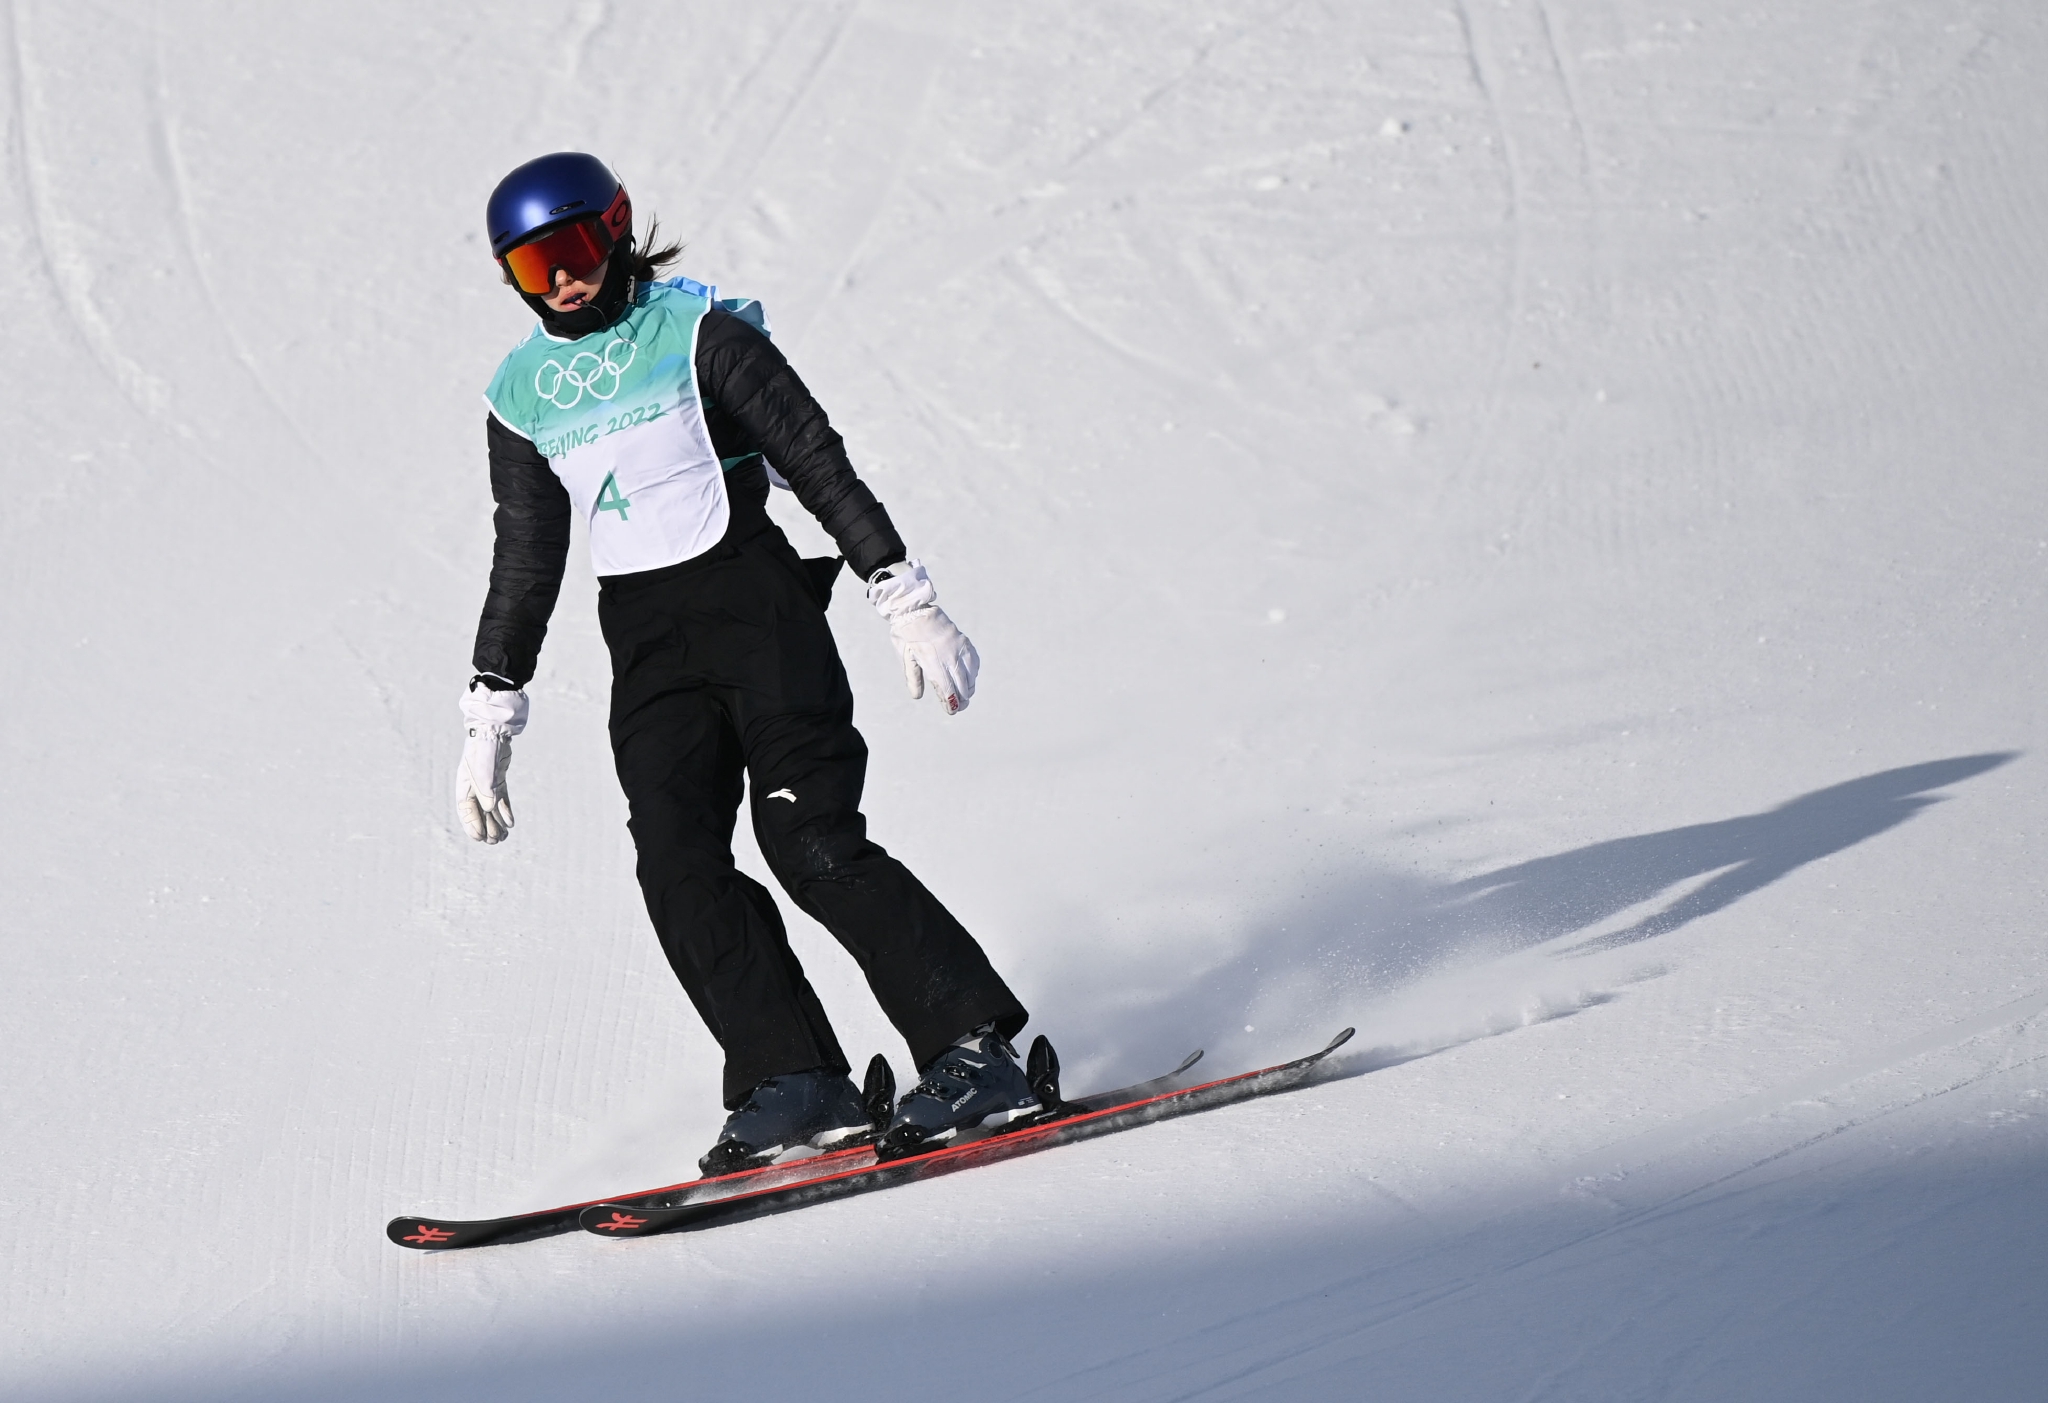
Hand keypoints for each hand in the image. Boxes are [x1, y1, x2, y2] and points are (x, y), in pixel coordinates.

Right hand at [457, 680, 527, 841]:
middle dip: (487, 828)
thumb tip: (490, 808)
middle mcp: (474, 787)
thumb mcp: (484, 770)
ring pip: (491, 809)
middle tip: (495, 842)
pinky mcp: (498, 780)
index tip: (481, 838)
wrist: (494, 731)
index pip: (466, 811)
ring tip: (504, 837)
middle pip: (479, 813)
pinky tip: (511, 823)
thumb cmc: (485, 749)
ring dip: (497, 823)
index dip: (472, 826)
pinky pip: (502, 799)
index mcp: (465, 786)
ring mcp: (487, 784)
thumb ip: (486, 789)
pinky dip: (506, 811)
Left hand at [867, 560, 978, 714]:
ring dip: (969, 688)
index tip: (952, 711)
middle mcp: (949, 657)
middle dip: (962, 700)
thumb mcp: (905, 658)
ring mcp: (959, 648)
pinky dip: (973, 673)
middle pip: (962, 686)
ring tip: (964, 695)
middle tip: (959, 707)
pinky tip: (969, 678)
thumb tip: (917, 696)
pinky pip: (974, 662)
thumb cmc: (907, 635)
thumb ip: (913, 678)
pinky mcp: (964, 642)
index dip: (951, 703)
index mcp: (933, 662)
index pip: (947, 690)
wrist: (915, 610)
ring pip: (971, 675)